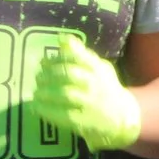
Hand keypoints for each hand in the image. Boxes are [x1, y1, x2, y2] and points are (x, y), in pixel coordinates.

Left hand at [31, 35, 142, 152]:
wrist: (122, 116)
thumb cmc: (105, 87)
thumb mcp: (98, 67)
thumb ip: (80, 53)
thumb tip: (62, 38)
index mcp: (98, 69)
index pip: (77, 57)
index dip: (57, 58)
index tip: (43, 61)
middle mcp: (95, 84)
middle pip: (69, 74)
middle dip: (49, 74)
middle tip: (37, 77)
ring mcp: (90, 103)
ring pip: (64, 94)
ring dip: (45, 92)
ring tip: (36, 91)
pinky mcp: (83, 121)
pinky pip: (62, 114)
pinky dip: (46, 109)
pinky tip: (36, 106)